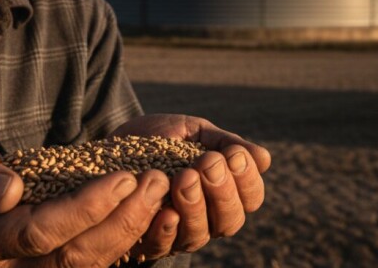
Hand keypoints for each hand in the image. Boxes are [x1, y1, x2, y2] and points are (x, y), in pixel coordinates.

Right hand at [0, 138, 169, 267]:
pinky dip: (122, 243)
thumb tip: (8, 191)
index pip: (37, 232)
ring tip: (159, 194)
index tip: (123, 178)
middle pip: (72, 258)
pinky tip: (146, 215)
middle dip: (121, 220)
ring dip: (130, 232)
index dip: (84, 208)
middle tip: (156, 182)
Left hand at [110, 114, 271, 259]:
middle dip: (223, 191)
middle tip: (208, 164)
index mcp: (224, 191)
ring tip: (184, 178)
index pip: (251, 197)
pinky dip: (167, 230)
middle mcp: (207, 217)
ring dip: (196, 206)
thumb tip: (264, 159)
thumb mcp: (194, 132)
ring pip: (201, 234)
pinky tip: (166, 210)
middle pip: (231, 220)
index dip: (247, 180)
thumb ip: (225, 143)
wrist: (112, 144)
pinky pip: (163, 245)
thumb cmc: (160, 138)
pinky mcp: (148, 241)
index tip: (233, 156)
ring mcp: (179, 232)